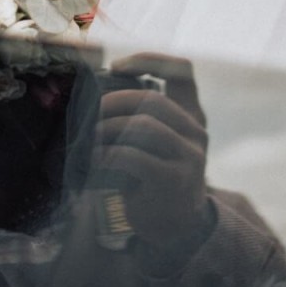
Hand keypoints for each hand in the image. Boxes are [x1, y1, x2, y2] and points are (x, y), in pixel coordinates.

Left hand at [95, 53, 213, 250]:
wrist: (176, 226)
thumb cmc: (154, 177)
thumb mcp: (157, 143)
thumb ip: (141, 118)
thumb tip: (93, 94)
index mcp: (192, 115)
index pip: (182, 71)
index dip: (149, 59)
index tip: (117, 66)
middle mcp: (196, 132)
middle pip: (153, 99)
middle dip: (114, 101)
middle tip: (89, 111)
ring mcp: (189, 157)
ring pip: (145, 126)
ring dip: (108, 128)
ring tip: (89, 138)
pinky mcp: (173, 180)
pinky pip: (135, 157)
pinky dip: (109, 154)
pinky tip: (96, 159)